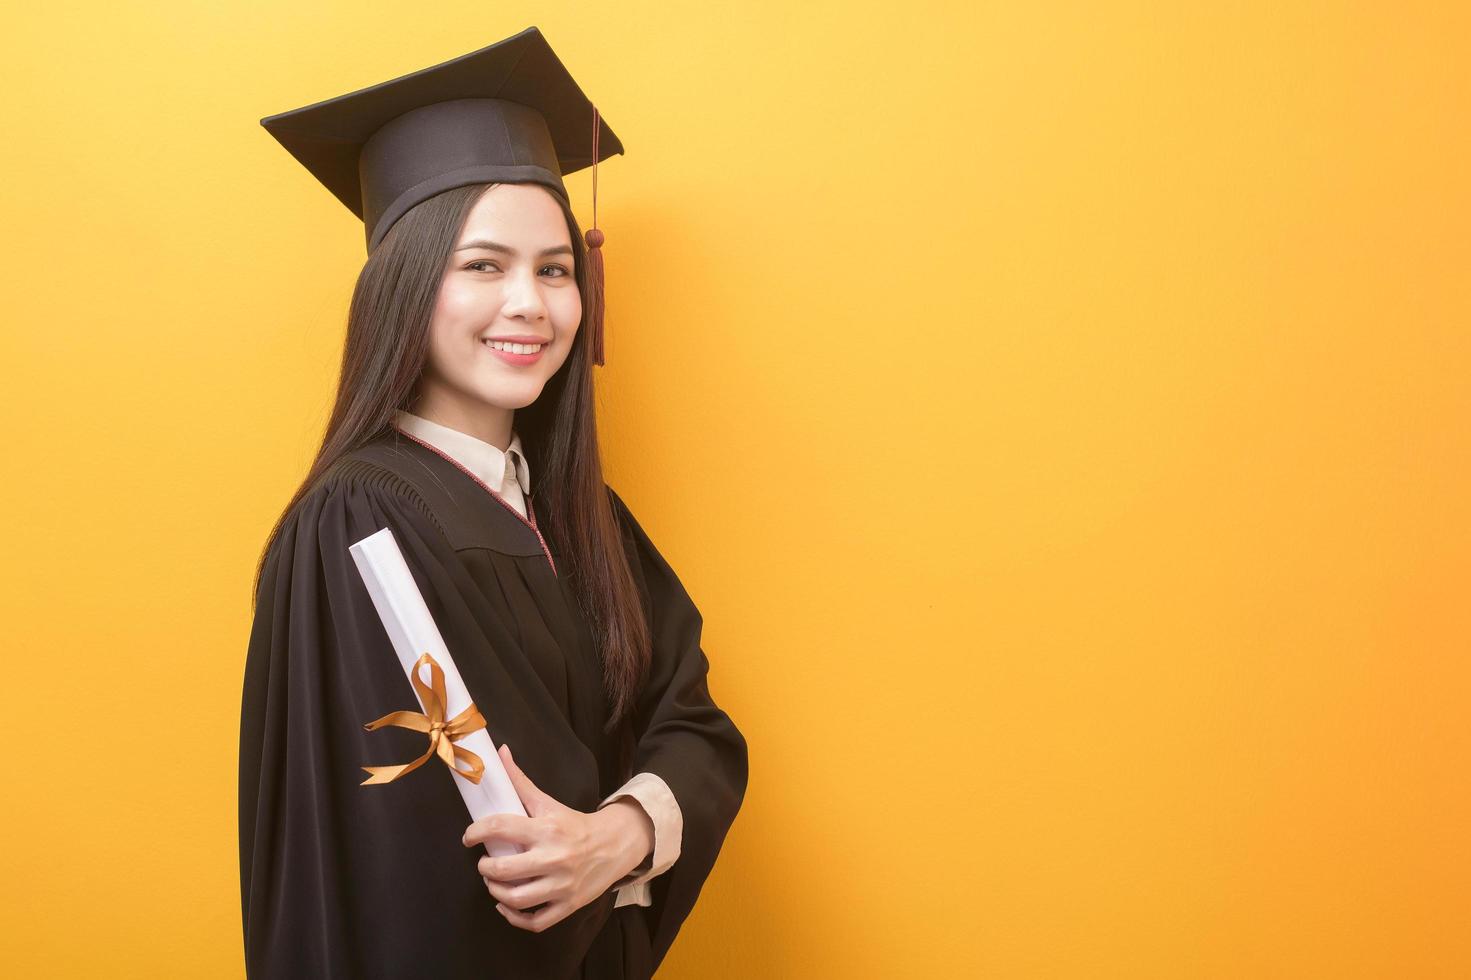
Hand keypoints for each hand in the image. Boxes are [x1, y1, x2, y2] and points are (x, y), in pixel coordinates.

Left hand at [462, 743, 654, 932]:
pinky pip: (534, 921)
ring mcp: (561, 885)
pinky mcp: (568, 905)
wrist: (614, 845)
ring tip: (493, 881)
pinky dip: (514, 917)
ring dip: (495, 891)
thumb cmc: (574, 824)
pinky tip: (506, 905)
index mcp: (546, 829)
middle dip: (485, 866)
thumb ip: (520, 781)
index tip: (469, 836)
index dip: (475, 832)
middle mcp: (554, 858)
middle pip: (503, 869)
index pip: (499, 827)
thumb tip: (500, 752)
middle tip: (484, 861)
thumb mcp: (548, 802)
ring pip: (515, 899)